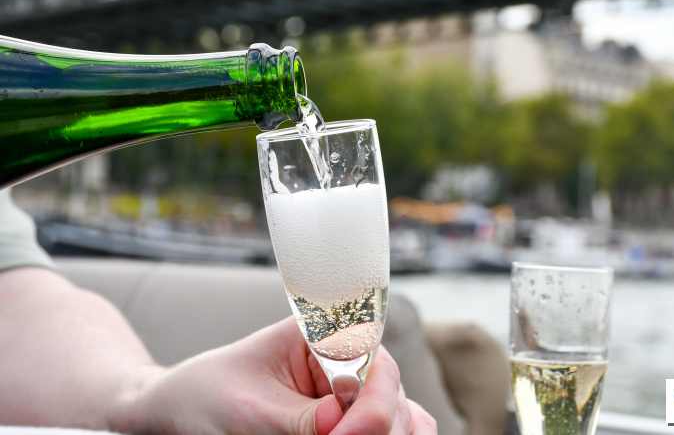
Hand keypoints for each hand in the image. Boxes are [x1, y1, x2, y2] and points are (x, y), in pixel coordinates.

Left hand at [114, 317, 436, 434]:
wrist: (178, 412)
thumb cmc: (206, 397)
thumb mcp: (247, 410)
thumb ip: (297, 421)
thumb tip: (338, 425)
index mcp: (323, 337)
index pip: (374, 364)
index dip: (370, 406)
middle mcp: (349, 362)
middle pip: (395, 398)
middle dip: (376, 430)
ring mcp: (354, 394)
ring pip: (406, 420)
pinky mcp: (350, 422)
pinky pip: (396, 432)